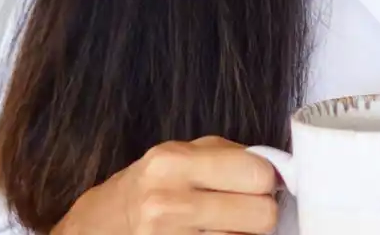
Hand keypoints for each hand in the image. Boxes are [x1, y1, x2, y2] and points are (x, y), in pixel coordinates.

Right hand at [51, 135, 279, 233]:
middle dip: (261, 214)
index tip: (261, 184)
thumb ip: (229, 156)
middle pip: (261, 216)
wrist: (101, 226)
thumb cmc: (150, 185)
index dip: (267, 180)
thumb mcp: (180, 153)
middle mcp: (169, 203)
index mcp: (174, 163)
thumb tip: (278, 169)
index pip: (257, 174)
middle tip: (247, 210)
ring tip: (224, 225)